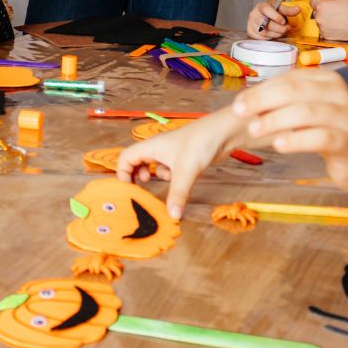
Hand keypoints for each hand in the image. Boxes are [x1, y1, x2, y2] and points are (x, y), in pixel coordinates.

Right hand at [113, 110, 248, 217]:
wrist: (224, 131)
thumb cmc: (200, 143)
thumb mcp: (186, 172)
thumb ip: (177, 195)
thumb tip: (173, 216)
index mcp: (151, 146)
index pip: (126, 157)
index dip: (123, 172)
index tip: (129, 187)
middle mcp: (159, 148)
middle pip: (138, 162)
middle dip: (138, 176)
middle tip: (142, 188)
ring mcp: (172, 152)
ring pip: (155, 166)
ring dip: (158, 176)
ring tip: (167, 181)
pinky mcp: (184, 157)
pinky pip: (170, 169)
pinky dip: (172, 176)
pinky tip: (182, 180)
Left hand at [229, 69, 347, 196]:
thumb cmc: (330, 132)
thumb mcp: (309, 111)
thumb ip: (285, 104)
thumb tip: (246, 103)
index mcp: (327, 80)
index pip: (288, 80)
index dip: (260, 90)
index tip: (237, 104)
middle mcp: (339, 93)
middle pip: (294, 91)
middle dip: (262, 100)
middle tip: (239, 113)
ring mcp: (346, 116)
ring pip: (306, 112)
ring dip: (275, 120)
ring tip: (254, 130)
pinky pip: (320, 137)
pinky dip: (297, 140)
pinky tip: (279, 146)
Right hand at [246, 0, 289, 39]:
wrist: (266, 18)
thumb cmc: (274, 13)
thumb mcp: (281, 10)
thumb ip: (289, 10)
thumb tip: (298, 9)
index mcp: (261, 6)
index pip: (266, 9)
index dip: (275, 16)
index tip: (283, 21)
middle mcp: (253, 14)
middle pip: (266, 24)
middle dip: (280, 28)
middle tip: (287, 28)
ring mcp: (250, 24)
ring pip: (264, 33)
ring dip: (276, 34)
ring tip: (281, 31)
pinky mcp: (250, 32)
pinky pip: (262, 38)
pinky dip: (270, 37)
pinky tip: (273, 33)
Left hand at [309, 0, 347, 40]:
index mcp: (321, 6)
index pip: (312, 1)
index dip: (319, 1)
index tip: (326, 3)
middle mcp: (319, 18)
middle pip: (316, 12)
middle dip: (323, 10)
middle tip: (335, 11)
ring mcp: (322, 28)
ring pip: (319, 21)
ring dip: (325, 19)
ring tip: (338, 19)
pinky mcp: (325, 36)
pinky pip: (323, 30)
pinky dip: (328, 28)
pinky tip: (338, 25)